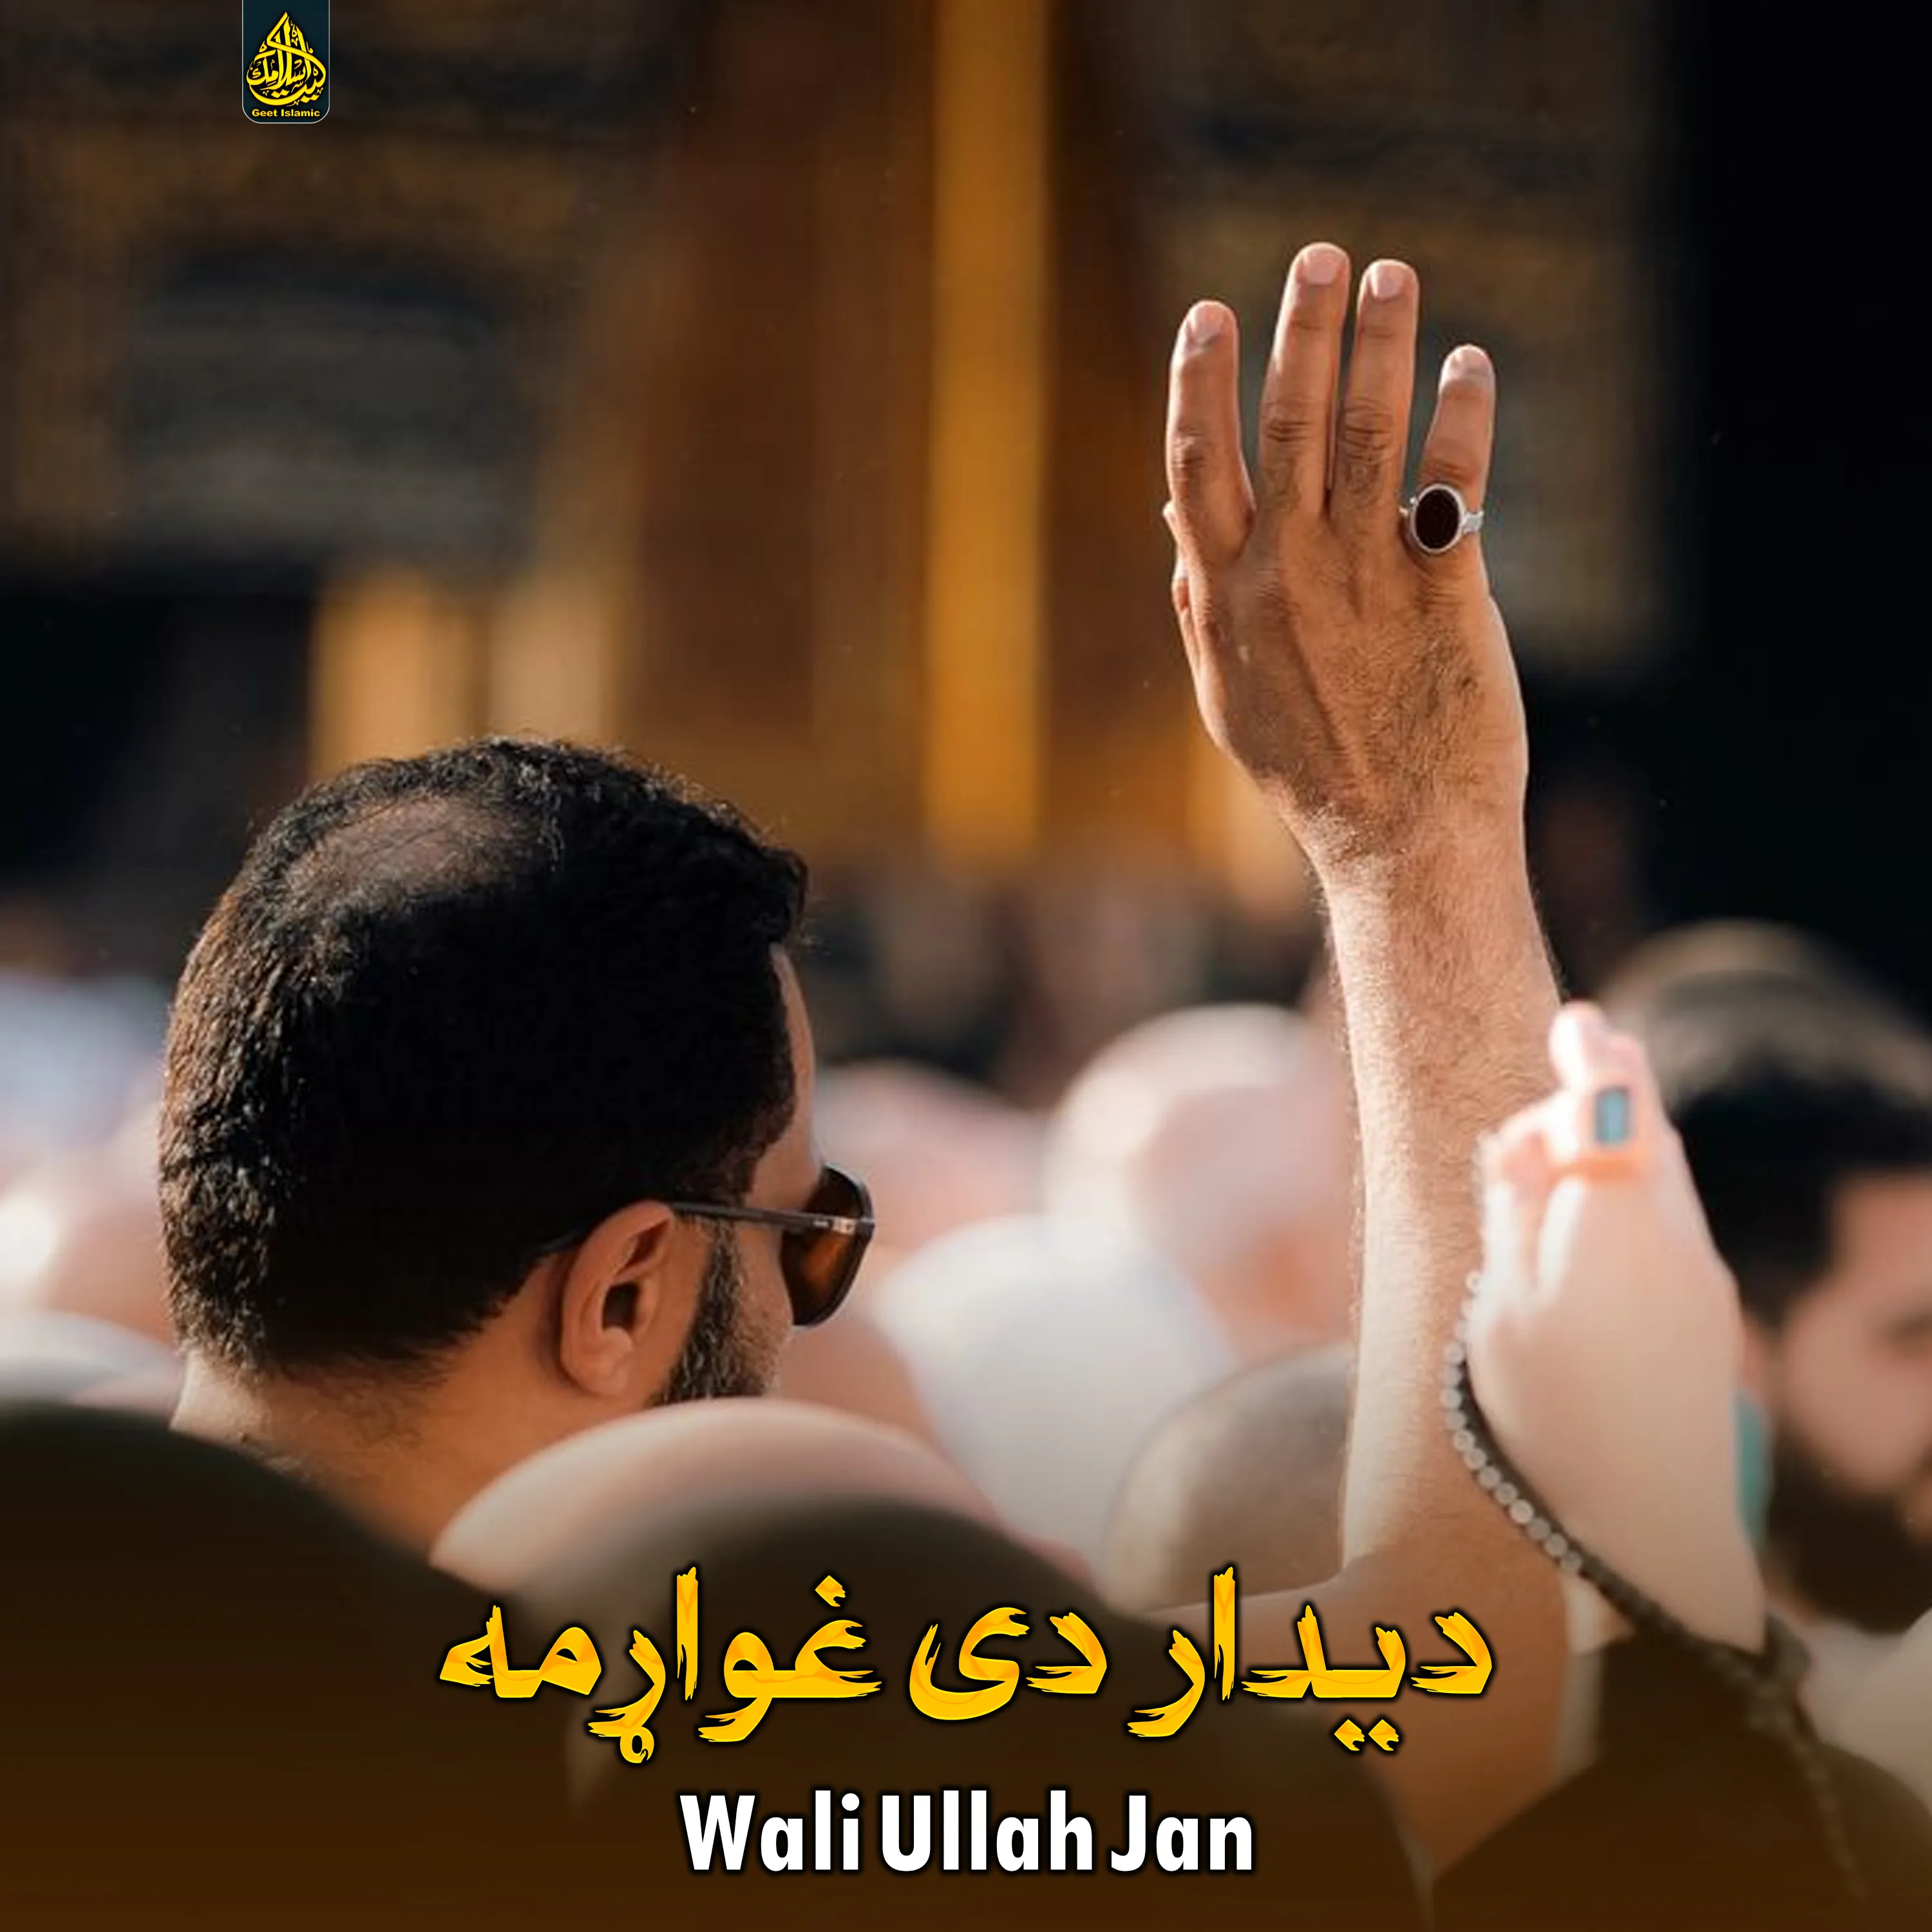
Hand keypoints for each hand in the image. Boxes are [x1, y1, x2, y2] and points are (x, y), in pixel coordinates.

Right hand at [1164, 245, 1525, 876]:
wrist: (1398, 844)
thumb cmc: (1312, 772)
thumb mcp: (1226, 696)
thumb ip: (1197, 605)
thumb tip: (1173, 524)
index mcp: (1228, 596)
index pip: (1198, 467)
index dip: (1200, 384)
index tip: (1207, 314)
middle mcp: (1289, 578)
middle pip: (1285, 428)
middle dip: (1299, 332)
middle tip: (1320, 256)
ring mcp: (1366, 585)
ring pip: (1365, 440)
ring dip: (1378, 348)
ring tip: (1392, 276)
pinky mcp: (1447, 600)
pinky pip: (1453, 490)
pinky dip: (1461, 421)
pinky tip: (1469, 365)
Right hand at [1466, 1004, 1766, 1651]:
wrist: (1650, 1518)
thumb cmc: (1552, 1413)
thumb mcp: (1499, 1308)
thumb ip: (1513, 1210)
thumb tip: (1526, 1138)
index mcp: (1613, 1223)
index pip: (1613, 1106)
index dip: (1592, 1057)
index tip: (1578, 1020)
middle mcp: (1671, 1235)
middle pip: (1650, 1129)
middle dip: (1612, 1082)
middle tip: (1581, 1043)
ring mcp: (1701, 1274)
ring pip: (1665, 1172)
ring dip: (1625, 1136)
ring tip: (1573, 1132)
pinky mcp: (1709, 1310)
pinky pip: (1672, 1217)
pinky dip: (1638, 1186)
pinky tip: (1601, 1214)